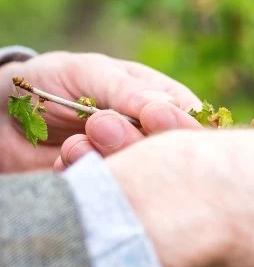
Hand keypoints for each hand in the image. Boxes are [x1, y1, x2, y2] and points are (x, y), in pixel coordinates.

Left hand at [0, 51, 201, 172]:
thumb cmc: (49, 81)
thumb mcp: (89, 73)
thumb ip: (129, 91)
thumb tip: (168, 109)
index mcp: (162, 104)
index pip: (192, 122)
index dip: (179, 125)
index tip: (153, 119)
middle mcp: (152, 139)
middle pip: (171, 154)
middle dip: (133, 141)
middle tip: (99, 126)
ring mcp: (130, 165)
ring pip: (142, 177)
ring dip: (103, 157)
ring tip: (73, 143)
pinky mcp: (106, 189)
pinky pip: (109, 193)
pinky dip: (83, 176)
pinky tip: (63, 159)